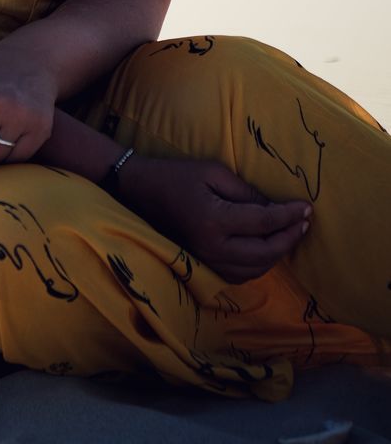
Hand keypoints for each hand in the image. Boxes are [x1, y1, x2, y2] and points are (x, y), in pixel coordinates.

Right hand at [117, 156, 313, 283]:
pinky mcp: (203, 265)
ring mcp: (207, 260)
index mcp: (215, 220)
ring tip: (290, 234)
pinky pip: (240, 274)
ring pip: (255, 269)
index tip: (307, 207)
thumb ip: (246, 193)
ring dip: (277, 254)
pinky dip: (259, 264)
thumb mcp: (214, 172)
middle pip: (265, 253)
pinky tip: (267, 248)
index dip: (289, 215)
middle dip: (289, 238)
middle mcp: (212, 247)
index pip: (264, 222)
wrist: (141, 191)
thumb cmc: (177, 175)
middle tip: (304, 222)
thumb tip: (275, 209)